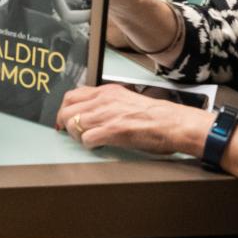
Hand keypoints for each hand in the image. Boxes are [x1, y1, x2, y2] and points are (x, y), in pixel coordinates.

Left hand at [55, 83, 210, 156]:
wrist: (173, 123)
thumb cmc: (156, 115)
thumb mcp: (126, 99)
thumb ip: (108, 102)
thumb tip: (92, 110)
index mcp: (107, 92)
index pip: (72, 95)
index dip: (64, 109)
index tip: (64, 118)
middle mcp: (104, 100)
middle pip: (67, 110)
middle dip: (65, 123)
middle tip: (69, 132)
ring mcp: (107, 115)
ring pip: (74, 124)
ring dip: (77, 135)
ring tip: (87, 140)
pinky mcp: (112, 131)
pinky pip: (87, 139)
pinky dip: (89, 145)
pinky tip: (98, 146)